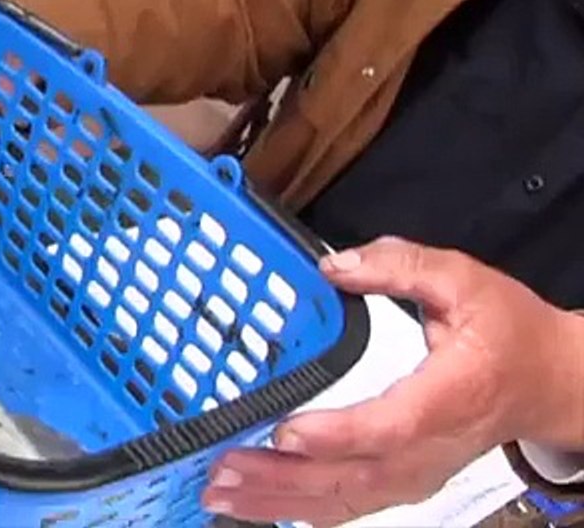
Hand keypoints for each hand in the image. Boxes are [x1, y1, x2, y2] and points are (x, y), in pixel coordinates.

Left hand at [201, 236, 583, 526]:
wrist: (548, 383)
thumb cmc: (509, 334)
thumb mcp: (465, 281)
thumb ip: (401, 266)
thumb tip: (335, 266)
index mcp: (450, 395)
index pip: (388, 427)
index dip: (335, 435)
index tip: (284, 431)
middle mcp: (431, 447)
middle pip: (352, 477)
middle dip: (282, 478)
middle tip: (222, 469)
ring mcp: (416, 473)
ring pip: (343, 500)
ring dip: (277, 501)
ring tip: (220, 493)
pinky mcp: (402, 483)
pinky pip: (346, 505)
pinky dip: (295, 509)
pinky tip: (252, 505)